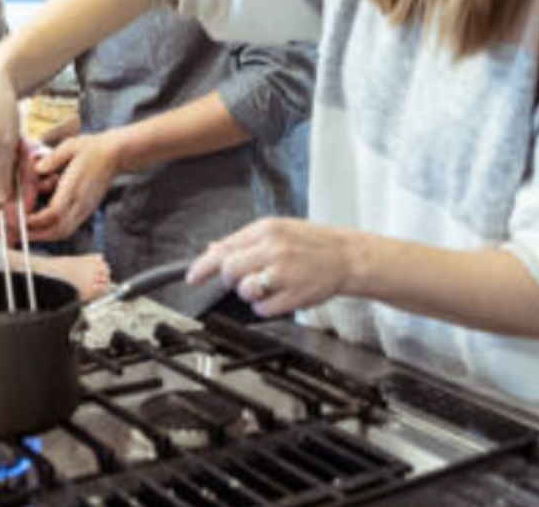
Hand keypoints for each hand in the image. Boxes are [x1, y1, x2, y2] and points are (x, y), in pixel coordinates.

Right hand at [0, 51, 24, 220]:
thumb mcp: (6, 144)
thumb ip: (4, 175)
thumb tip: (2, 204)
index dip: (1, 218)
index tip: (17, 232)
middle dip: (15, 187)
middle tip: (27, 168)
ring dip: (16, 171)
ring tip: (22, 146)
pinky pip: (1, 168)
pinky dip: (13, 162)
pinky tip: (19, 144)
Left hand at [25, 131, 120, 241]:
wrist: (114, 155)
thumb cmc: (91, 148)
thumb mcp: (70, 146)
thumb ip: (53, 158)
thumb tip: (37, 169)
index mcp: (75, 187)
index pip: (54, 212)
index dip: (36, 220)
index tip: (20, 218)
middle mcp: (81, 202)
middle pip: (58, 229)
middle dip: (36, 234)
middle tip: (17, 232)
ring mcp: (85, 209)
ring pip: (64, 232)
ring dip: (44, 236)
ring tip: (26, 233)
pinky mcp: (87, 210)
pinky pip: (69, 228)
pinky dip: (53, 232)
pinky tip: (41, 227)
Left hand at [186, 217, 352, 318]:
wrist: (347, 256)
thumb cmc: (311, 243)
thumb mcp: (277, 230)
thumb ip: (244, 240)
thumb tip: (213, 248)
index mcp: (266, 228)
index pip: (224, 248)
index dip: (203, 265)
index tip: (191, 277)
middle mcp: (274, 248)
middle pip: (229, 270)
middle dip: (231, 279)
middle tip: (244, 278)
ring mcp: (285, 272)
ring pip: (245, 291)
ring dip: (251, 293)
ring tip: (270, 284)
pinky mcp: (295, 295)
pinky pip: (263, 309)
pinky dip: (265, 307)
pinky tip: (279, 296)